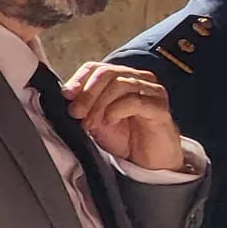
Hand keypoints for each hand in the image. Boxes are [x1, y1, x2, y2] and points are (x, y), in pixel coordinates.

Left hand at [61, 62, 183, 171]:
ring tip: (91, 123)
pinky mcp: (160, 107)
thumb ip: (83, 106)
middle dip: (87, 93)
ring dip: (99, 104)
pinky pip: (135, 101)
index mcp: (120, 78)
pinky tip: (110, 121)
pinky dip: (116, 110)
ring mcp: (151, 91)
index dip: (78, 79)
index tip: (66, 95)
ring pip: (119, 84)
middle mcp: (138, 79)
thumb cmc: (125, 137)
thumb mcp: (95, 120)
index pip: (95, 67)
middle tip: (76, 113)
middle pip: (106, 73)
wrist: (149, 160)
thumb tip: (67, 94)